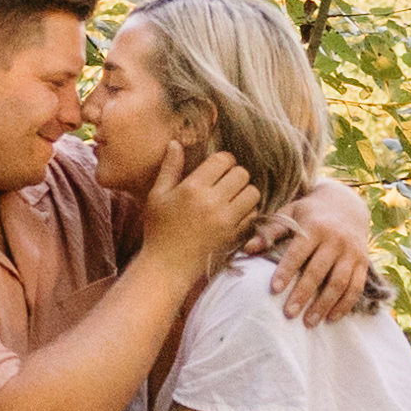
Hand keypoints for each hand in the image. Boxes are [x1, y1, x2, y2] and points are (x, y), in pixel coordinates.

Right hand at [136, 137, 258, 261]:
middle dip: (235, 174)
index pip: (223, 160)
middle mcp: (212, 202)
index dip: (222, 160)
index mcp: (193, 188)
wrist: (167, 267)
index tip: (216, 168)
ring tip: (232, 197)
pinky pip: (253, 214)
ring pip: (253, 193)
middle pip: (242, 173)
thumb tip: (175, 143)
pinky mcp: (234, 235)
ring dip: (245, 192)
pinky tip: (234, 214)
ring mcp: (226, 220)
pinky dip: (248, 211)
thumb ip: (169, 168)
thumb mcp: (157, 196)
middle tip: (225, 182)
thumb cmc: (158, 230)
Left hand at [256, 173, 383, 324]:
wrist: (347, 204)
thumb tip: (247, 248)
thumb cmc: (311, 213)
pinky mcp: (363, 262)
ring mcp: (352, 252)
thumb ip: (271, 231)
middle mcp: (335, 239)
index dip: (286, 271)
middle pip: (319, 271)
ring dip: (324, 305)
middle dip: (303, 294)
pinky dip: (345, 305)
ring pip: (339, 283)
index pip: (298, 252)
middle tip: (289, 314)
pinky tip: (331, 318)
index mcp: (315, 226)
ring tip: (309, 322)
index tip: (274, 290)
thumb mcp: (291, 213)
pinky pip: (356, 287)